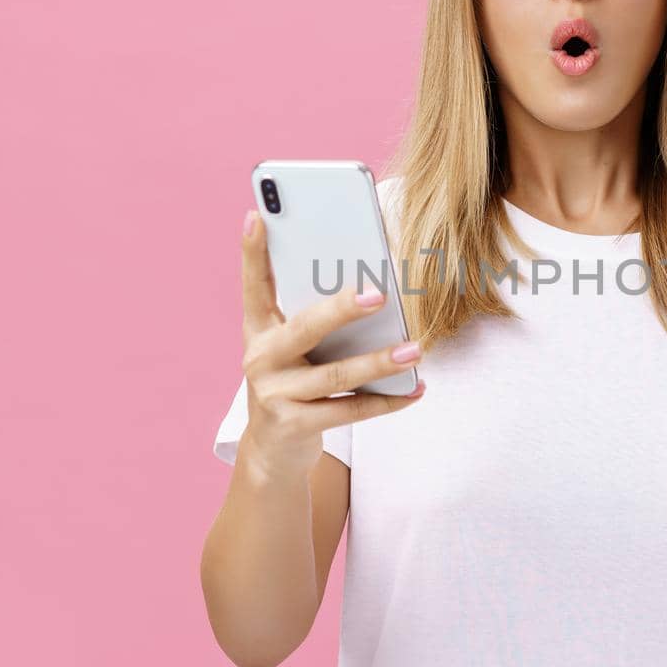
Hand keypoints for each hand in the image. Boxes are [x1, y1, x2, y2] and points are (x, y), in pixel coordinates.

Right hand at [237, 208, 425, 477]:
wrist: (271, 450)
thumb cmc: (291, 380)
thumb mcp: (289, 347)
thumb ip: (313, 316)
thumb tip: (371, 287)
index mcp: (258, 329)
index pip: (255, 284)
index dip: (252, 251)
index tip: (257, 216)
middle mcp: (260, 358)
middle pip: (305, 328)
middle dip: (341, 309)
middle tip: (378, 295)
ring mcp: (274, 394)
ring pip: (335, 375)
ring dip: (379, 362)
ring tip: (414, 349)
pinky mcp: (294, 425)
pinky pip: (349, 412)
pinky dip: (386, 401)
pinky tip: (414, 391)